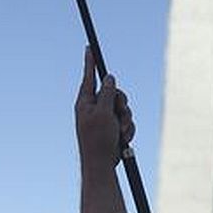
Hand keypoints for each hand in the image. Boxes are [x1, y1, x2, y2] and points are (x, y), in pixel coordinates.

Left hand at [75, 48, 134, 170]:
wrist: (101, 165)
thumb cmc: (98, 139)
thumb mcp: (103, 113)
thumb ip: (107, 93)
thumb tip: (109, 77)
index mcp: (85, 102)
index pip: (89, 77)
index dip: (90, 62)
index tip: (88, 47)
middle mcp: (94, 108)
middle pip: (114, 93)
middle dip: (122, 103)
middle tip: (121, 111)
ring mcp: (104, 118)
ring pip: (123, 108)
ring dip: (126, 119)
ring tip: (121, 132)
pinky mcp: (112, 128)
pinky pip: (126, 121)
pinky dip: (127, 129)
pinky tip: (123, 139)